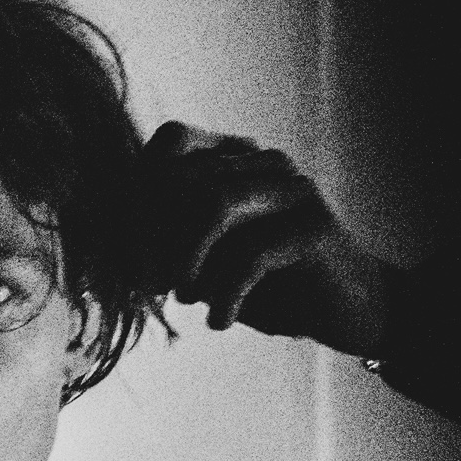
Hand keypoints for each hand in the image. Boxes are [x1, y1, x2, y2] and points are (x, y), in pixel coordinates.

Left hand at [141, 121, 389, 355]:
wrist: (347, 312)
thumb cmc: (267, 287)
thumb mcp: (208, 264)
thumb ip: (167, 245)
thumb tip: (114, 246)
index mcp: (237, 157)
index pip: (172, 140)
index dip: (141, 186)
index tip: (130, 244)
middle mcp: (265, 162)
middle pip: (183, 177)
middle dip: (153, 235)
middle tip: (149, 283)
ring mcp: (294, 190)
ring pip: (214, 204)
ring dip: (185, 258)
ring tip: (183, 297)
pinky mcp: (316, 228)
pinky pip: (252, 254)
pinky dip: (225, 293)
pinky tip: (220, 321)